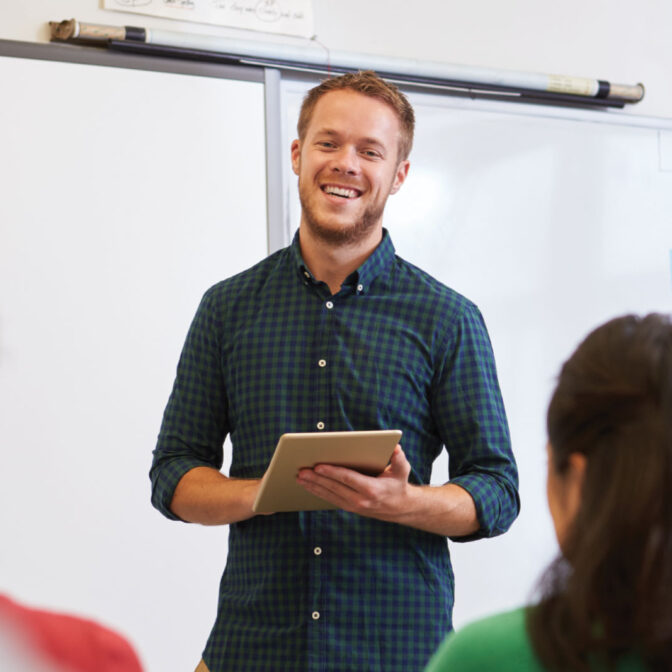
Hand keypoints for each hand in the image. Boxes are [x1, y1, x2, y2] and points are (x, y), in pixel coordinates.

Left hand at [296, 445, 410, 519]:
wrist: (400, 508)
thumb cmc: (398, 484)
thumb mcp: (402, 470)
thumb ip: (399, 459)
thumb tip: (396, 448)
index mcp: (372, 489)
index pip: (348, 479)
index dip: (332, 473)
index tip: (318, 466)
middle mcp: (360, 500)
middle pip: (334, 487)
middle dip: (316, 479)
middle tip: (302, 471)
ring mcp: (353, 506)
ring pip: (329, 495)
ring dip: (313, 486)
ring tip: (299, 477)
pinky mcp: (349, 507)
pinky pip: (330, 499)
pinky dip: (317, 492)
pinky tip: (307, 486)